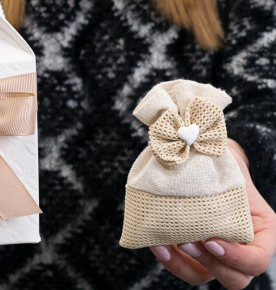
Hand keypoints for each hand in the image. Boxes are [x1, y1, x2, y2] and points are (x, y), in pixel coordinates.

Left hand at [150, 139, 275, 288]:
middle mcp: (240, 248)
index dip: (237, 258)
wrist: (208, 162)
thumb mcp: (229, 161)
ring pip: (203, 275)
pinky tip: (154, 242)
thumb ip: (218, 159)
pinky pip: (182, 264)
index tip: (212, 240)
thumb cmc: (223, 161)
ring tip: (164, 246)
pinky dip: (168, 258)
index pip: (257, 261)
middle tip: (187, 240)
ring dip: (183, 265)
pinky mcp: (191, 249)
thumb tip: (188, 141)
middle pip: (233, 278)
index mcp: (261, 230)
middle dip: (209, 264)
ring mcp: (214, 252)